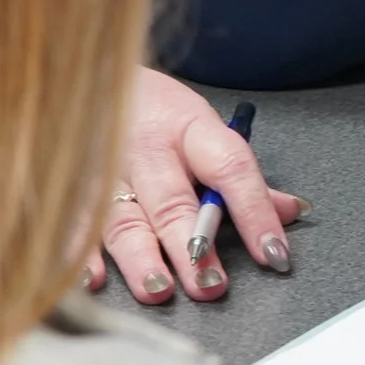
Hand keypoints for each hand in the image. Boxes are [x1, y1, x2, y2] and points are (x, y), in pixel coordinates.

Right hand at [87, 68, 308, 303]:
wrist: (99, 76)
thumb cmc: (161, 112)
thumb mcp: (207, 129)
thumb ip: (243, 177)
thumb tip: (290, 211)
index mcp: (191, 128)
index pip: (231, 169)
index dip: (255, 212)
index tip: (274, 252)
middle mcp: (149, 149)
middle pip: (172, 199)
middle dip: (192, 244)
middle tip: (211, 282)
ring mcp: (107, 168)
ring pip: (122, 218)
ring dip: (141, 257)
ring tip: (160, 289)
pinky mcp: (75, 187)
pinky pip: (77, 223)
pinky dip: (83, 254)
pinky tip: (93, 280)